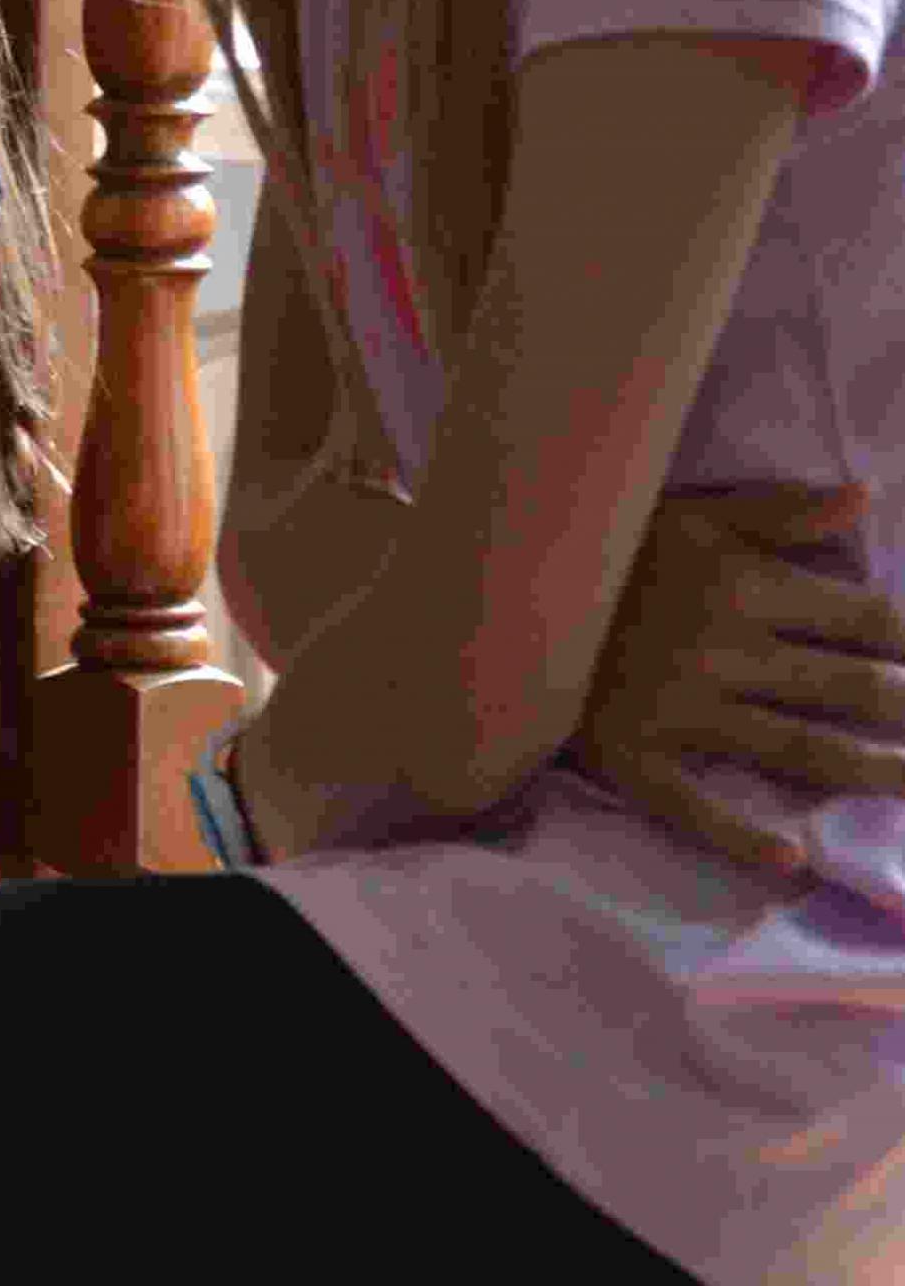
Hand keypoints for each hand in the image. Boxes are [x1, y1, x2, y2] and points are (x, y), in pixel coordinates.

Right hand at [577, 483, 904, 874]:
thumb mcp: (684, 513)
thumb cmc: (597, 551)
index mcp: (743, 585)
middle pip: (853, 690)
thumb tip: (866, 496)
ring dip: (874, 773)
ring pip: (802, 750)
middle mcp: (726, 651)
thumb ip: (776, 511)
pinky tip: (792, 858)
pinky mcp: (632, 755)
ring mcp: (680, 709)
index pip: (865, 621)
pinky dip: (743, 838)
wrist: (487, 595)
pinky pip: (694, 806)